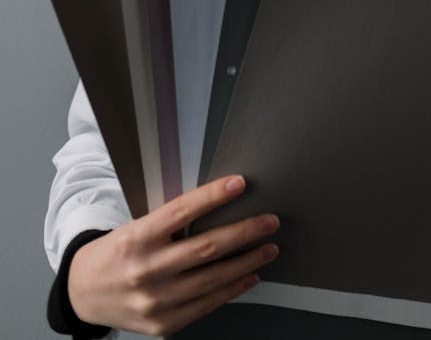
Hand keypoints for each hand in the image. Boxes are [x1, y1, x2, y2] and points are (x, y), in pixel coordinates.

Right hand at [68, 175, 278, 335]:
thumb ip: (170, 222)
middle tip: (270, 221)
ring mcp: (155, 301)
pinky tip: (248, 277)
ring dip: (247, 262)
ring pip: (212, 279)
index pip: (182, 211)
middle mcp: (146, 270)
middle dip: (245, 233)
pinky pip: (206, 304)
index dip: (213, 196)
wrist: (83, 293)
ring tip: (268, 248)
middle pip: (206, 248)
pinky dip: (231, 289)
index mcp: (137, 237)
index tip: (239, 183)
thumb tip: (217, 204)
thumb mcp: (135, 228)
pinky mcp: (162, 324)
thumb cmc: (116, 253)